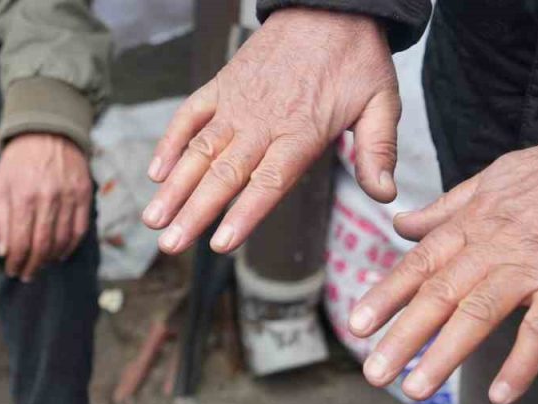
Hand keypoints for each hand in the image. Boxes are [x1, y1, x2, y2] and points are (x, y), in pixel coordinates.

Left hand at [0, 133, 92, 281]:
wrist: (47, 132)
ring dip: (50, 259)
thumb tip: (5, 251)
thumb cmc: (19, 161)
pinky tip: (59, 253)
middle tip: (26, 275)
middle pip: (41, 246)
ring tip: (40, 265)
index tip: (12, 270)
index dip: (16, 262)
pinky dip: (69, 247)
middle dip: (32, 266)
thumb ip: (0, 219)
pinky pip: (79, 230)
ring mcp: (68, 197)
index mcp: (23, 196)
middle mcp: (47, 198)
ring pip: (61, 241)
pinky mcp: (83, 195)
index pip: (20, 242)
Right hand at [143, 8, 398, 254]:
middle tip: (169, 245)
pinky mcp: (222, 86)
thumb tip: (385, 195)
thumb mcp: (381, 101)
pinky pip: (189, 115)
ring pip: (199, 150)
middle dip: (193, 213)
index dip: (243, 214)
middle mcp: (262, 121)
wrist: (329, 4)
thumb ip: (378, 150)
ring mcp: (236, 103)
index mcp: (301, 131)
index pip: (268, 182)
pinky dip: (170, 143)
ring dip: (173, 188)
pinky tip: (156, 173)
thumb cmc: (355, 57)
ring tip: (152, 220)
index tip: (221, 244)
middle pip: (223, 174)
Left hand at [350, 144, 537, 403]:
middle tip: (374, 374)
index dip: (385, 296)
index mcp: (467, 228)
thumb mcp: (486, 181)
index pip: (416, 265)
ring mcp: (528, 269)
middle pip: (438, 297)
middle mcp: (490, 251)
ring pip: (478, 315)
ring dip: (445, 355)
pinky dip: (522, 363)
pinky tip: (501, 395)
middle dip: (403, 337)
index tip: (356, 326)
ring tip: (416, 389)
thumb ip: (442, 210)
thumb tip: (400, 225)